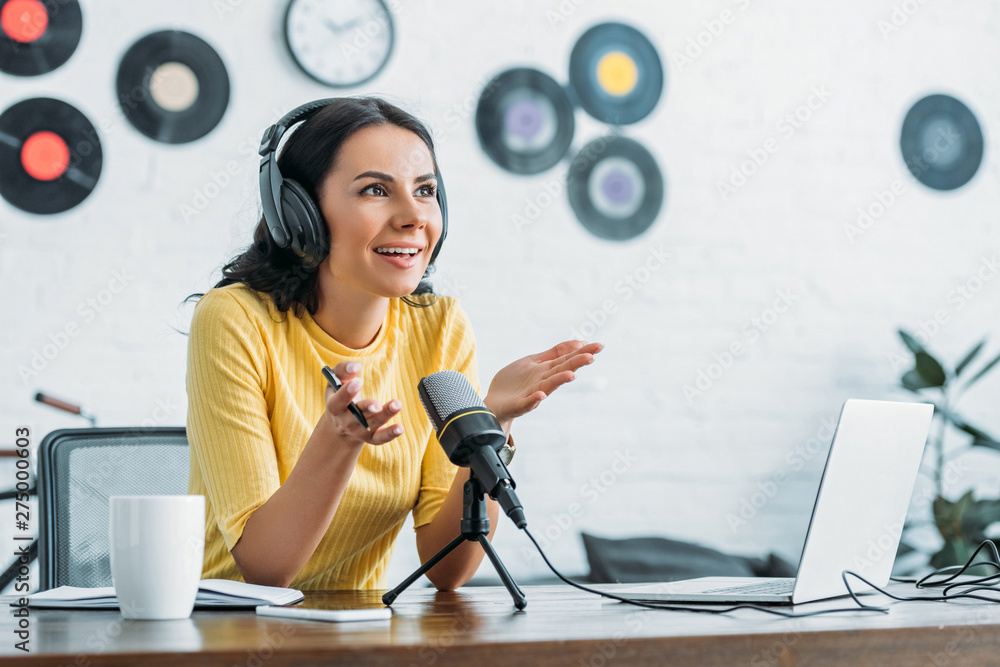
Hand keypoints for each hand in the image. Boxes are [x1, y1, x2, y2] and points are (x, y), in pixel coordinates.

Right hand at [324, 361, 403, 446]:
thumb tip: (356, 367)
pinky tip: (400, 428)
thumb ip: (342, 370)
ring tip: (397, 404)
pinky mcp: (371, 437)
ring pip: (373, 423)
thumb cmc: (339, 394)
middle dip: (367, 408)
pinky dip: (390, 434)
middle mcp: (346, 421)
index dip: (346, 393)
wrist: (339, 424)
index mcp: (334, 406)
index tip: (358, 381)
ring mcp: (359, 430)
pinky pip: (380, 438)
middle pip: (357, 416)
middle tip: (376, 405)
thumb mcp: (335, 381)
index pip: (338, 401)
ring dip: (385, 415)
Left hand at [484, 340, 602, 426]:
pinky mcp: (519, 405)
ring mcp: (532, 394)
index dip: (582, 352)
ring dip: (560, 381)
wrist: (494, 403)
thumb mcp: (534, 362)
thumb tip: (578, 342)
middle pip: (561, 370)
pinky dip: (534, 400)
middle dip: (576, 364)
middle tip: (592, 357)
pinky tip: (541, 395)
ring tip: (571, 374)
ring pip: (548, 386)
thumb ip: (553, 353)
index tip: (599, 346)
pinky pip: (527, 403)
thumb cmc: (515, 382)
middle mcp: (543, 381)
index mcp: (546, 370)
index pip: (567, 359)